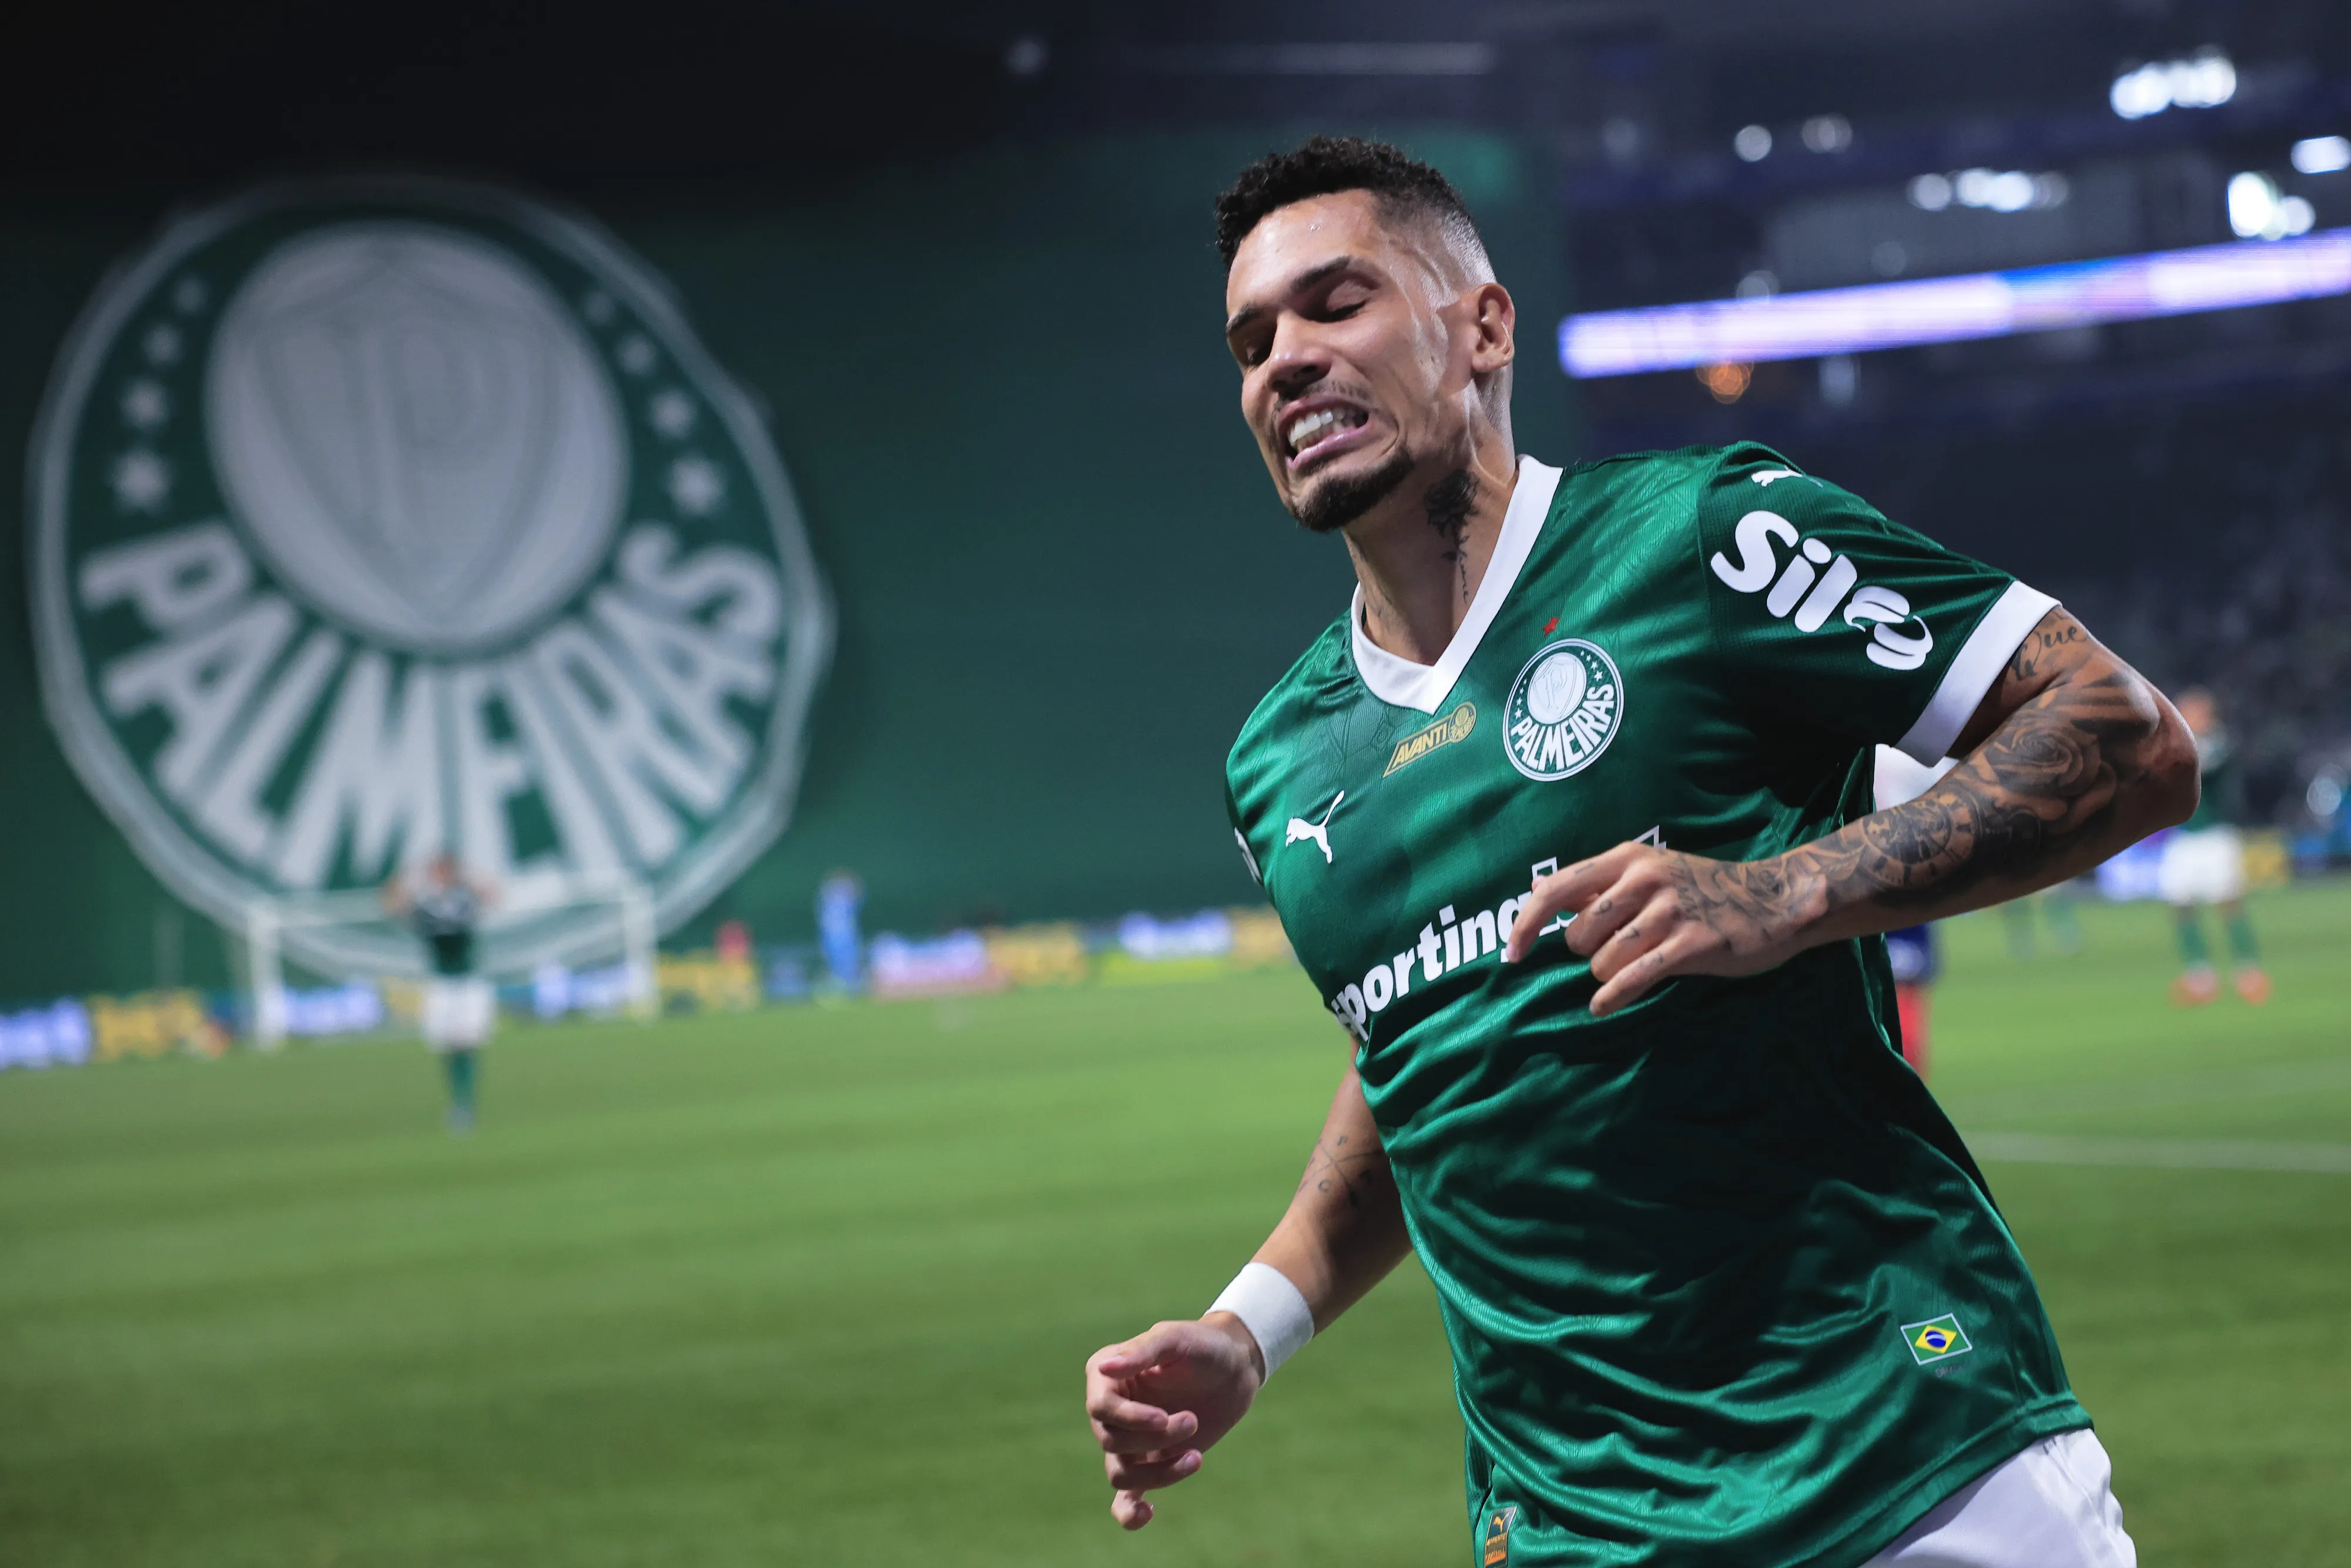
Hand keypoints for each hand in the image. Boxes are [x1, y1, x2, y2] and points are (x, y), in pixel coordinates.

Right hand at [1083, 1314, 1263, 1528]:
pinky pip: (1125, 1499)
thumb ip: (1141, 1351)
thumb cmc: (1204, 1346)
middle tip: (1193, 1420)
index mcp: (1107, 1375)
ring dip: (1157, 1473)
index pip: (1100, 1408)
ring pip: (1120, 1474)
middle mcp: (1112, 1410)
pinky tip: (1148, 1514)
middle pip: (1111, 1441)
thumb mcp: (1176, 1339)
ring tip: (1196, 1456)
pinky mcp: (1149, 1463)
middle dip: (1155, 1438)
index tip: (1164, 1417)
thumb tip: (1104, 1368)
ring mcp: (1129, 1440)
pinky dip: (1129, 1512)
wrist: (1235, 1369)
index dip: (1130, 1419)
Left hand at [1502, 841, 1822, 1016]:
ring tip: (1632, 969)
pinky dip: (1612, 997)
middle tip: (1615, 952)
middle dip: (1587, 954)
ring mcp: (1669, 911)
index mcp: (1627, 859)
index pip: (1555, 889)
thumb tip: (1539, 894)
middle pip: (1578, 934)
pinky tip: (1605, 1006)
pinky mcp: (1692, 944)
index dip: (1526, 924)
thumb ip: (1599, 887)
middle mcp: (1643, 879)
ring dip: (1608, 975)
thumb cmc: (1703, 890)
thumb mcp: (1650, 872)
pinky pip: (1632, 978)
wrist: (1774, 901)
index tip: (1512, 954)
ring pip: (1603, 960)